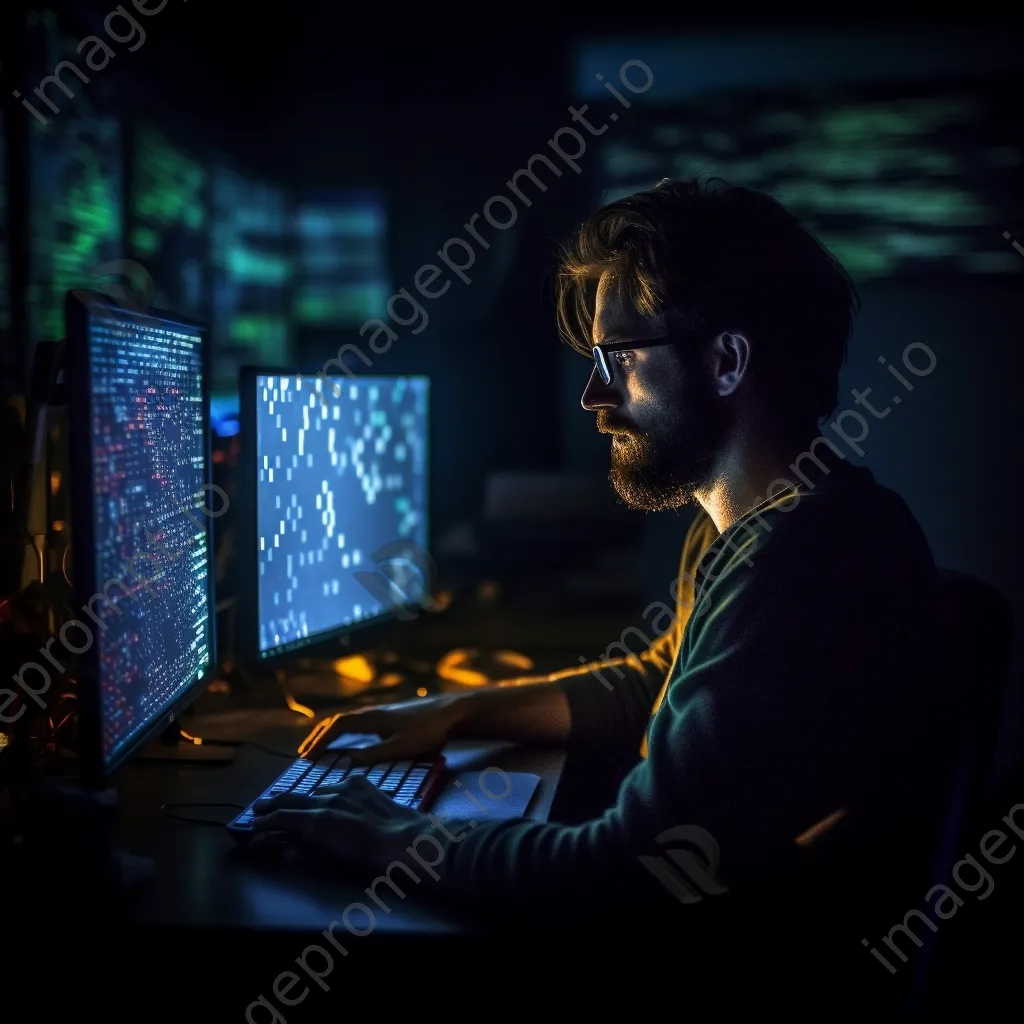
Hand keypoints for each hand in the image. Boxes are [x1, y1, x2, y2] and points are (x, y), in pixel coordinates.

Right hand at [251, 775, 431, 872]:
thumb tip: (285, 852)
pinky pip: (336, 784)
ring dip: (303, 798)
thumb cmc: (370, 855)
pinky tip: (328, 798)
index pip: (283, 817)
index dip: (266, 822)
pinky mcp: (359, 780)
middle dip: (272, 804)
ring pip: (315, 790)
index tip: (254, 826)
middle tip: (258, 809)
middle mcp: (328, 798)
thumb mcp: (335, 858)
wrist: (405, 836)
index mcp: (319, 820)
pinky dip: (328, 792)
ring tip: (293, 804)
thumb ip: (306, 853)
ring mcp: (344, 786)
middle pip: (292, 797)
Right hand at [300, 692, 471, 763]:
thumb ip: (374, 755)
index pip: (336, 727)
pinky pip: (357, 723)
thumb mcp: (400, 748)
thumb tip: (347, 761)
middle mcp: (372, 712)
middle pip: (337, 721)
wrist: (452, 712)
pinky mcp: (389, 717)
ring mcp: (380, 713)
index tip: (305, 757)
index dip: (319, 741)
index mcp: (371, 718)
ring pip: (347, 721)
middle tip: (304, 753)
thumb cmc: (428, 730)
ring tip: (319, 748)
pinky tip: (347, 743)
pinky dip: (344, 732)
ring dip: (330, 733)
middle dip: (318, 736)